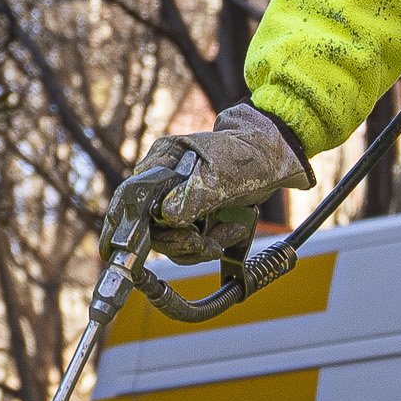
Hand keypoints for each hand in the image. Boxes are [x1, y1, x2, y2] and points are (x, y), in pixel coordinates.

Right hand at [132, 103, 304, 266]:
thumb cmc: (247, 154)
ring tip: (229, 233)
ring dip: (199, 246)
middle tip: (206, 244)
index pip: (133, 198)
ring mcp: (174, 200)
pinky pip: (187, 242)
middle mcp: (161, 182)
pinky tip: (230, 231)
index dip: (130, 225)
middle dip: (180, 241)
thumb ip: (195, 195)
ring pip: (169, 239)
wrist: (270, 159)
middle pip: (150, 226)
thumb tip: (168, 216)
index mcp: (161, 162)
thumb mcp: (222, 173)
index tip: (142, 245)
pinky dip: (208, 244)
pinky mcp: (189, 216)